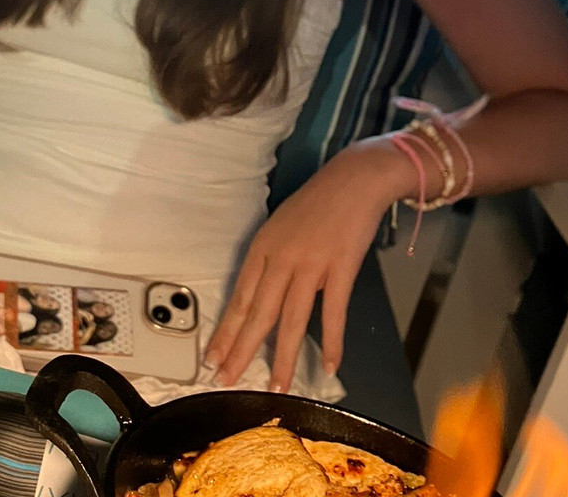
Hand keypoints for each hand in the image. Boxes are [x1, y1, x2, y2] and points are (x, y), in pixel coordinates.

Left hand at [204, 137, 411, 392]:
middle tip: (226, 379)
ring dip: (284, 357)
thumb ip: (270, 259)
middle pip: (257, 312)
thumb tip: (258, 294)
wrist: (355, 179)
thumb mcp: (281, 225)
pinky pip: (334, 311)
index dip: (225, 331)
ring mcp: (311, 264)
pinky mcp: (341, 268)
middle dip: (240, 350)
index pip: (239, 298)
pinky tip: (332, 366)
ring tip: (277, 387)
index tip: (212, 357)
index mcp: (263, 248)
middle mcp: (281, 258)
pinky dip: (333, 340)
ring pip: (292, 319)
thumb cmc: (318, 202)